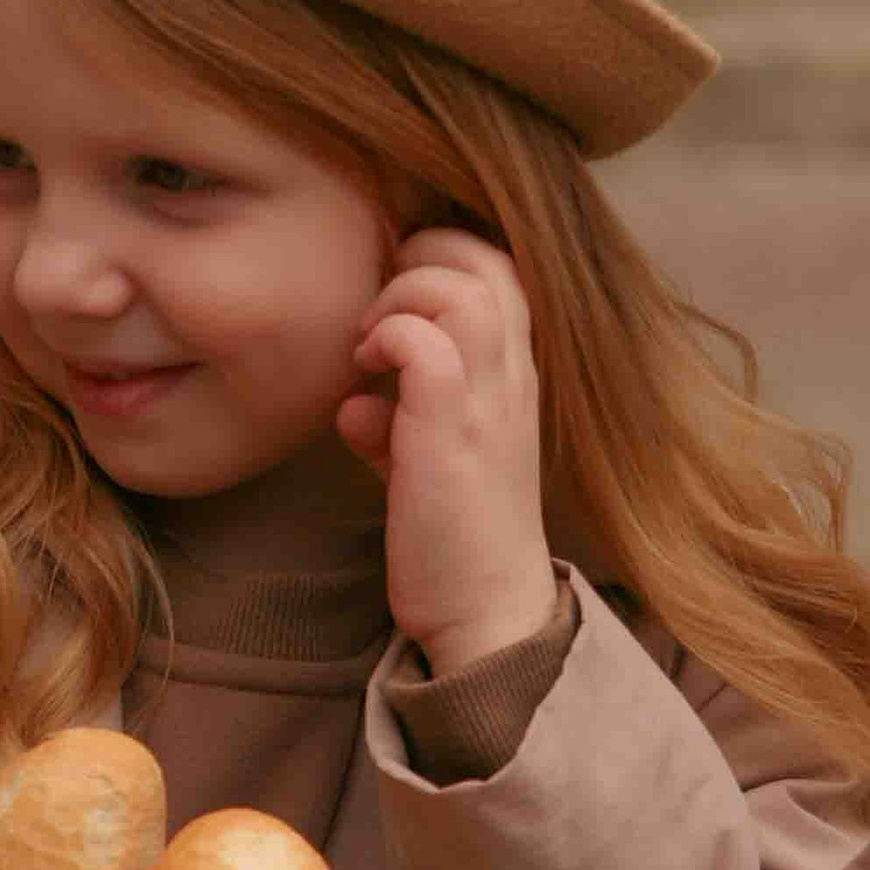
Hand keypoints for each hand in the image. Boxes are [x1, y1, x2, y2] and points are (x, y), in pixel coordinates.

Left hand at [338, 225, 559, 673]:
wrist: (484, 612)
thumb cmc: (452, 537)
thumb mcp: (427, 463)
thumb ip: (398, 421)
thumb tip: (354, 404)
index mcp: (515, 372)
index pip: (499, 265)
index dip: (438, 258)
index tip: (390, 303)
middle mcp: (514, 374)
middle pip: (484, 257)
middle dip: (416, 260)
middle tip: (375, 312)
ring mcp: (490, 400)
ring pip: (460, 288)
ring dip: (399, 299)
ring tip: (368, 345)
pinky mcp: (454, 431)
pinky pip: (424, 344)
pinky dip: (387, 342)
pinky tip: (362, 380)